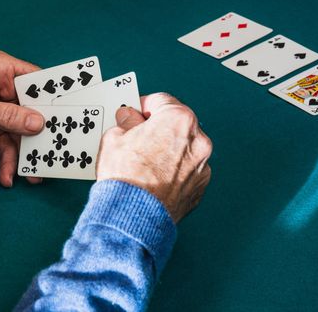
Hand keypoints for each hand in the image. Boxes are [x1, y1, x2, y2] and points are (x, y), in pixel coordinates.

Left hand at [0, 50, 43, 186]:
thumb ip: (7, 115)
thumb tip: (38, 123)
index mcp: (2, 71)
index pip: (37, 82)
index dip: (53, 98)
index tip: (70, 116)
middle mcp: (6, 90)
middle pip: (34, 111)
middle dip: (42, 133)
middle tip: (55, 151)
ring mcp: (2, 112)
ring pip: (24, 134)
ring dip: (27, 154)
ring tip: (33, 175)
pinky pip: (10, 147)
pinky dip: (10, 162)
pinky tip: (8, 176)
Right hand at [97, 93, 211, 222]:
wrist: (133, 216)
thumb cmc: (125, 178)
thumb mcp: (114, 138)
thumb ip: (126, 122)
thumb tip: (128, 119)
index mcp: (178, 119)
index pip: (161, 100)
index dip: (143, 105)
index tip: (135, 113)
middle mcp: (197, 140)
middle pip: (176, 123)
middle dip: (157, 127)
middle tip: (138, 137)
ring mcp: (202, 165)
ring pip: (183, 148)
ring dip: (168, 149)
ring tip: (145, 162)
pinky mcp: (200, 188)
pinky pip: (187, 171)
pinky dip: (174, 171)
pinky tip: (155, 178)